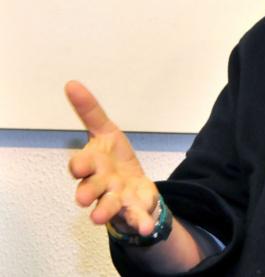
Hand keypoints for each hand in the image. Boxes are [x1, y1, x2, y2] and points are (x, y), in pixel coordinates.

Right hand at [66, 80, 159, 236]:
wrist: (131, 188)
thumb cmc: (112, 160)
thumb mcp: (105, 132)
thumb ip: (90, 111)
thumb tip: (71, 83)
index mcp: (93, 165)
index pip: (81, 165)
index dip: (79, 166)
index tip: (78, 166)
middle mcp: (100, 185)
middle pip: (89, 189)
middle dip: (86, 192)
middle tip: (83, 198)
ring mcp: (116, 200)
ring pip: (107, 207)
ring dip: (103, 211)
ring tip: (99, 217)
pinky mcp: (133, 211)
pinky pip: (136, 219)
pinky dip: (141, 223)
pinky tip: (147, 227)